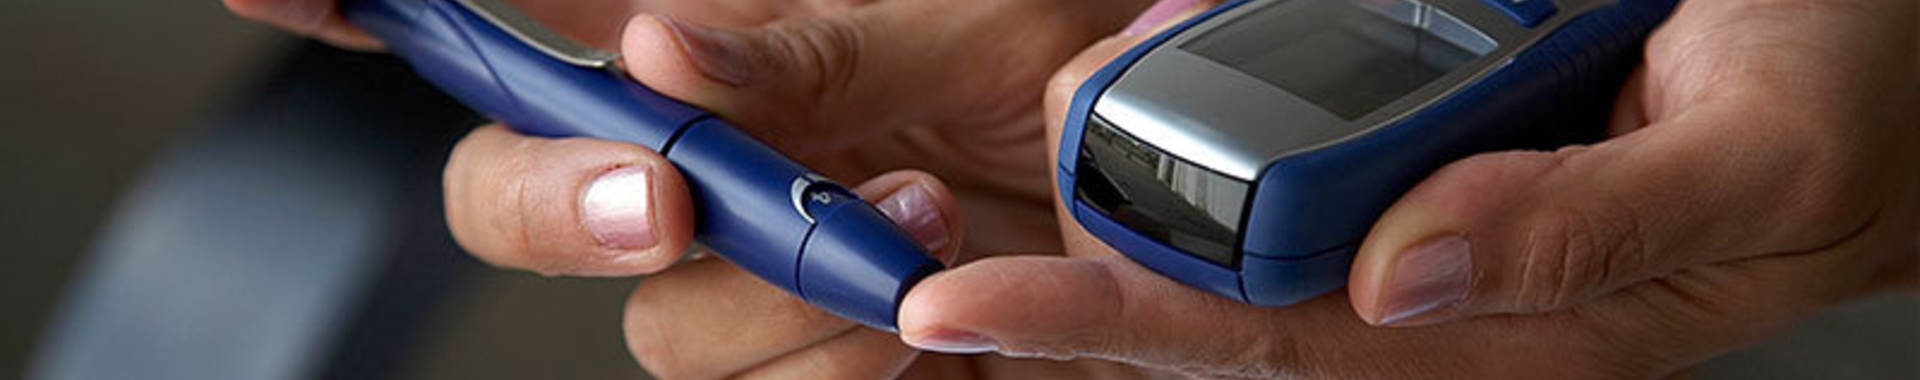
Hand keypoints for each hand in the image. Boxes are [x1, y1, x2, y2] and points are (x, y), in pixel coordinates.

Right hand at [227, 0, 1167, 378]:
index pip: (501, 26)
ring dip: (778, 301)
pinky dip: (843, 376)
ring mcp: (743, 283)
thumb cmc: (1075, 65)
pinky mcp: (810, 374)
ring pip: (659, 335)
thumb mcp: (962, 24)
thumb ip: (810, 39)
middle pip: (508, 204)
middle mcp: (690, 169)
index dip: (358, 9)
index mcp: (704, 54)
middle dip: (562, 206)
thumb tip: (659, 53)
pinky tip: (921, 330)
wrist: (1188, 214)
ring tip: (913, 232)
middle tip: (667, 194)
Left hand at [897, 0, 1918, 378]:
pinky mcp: (1432, 151)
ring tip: (1023, 152)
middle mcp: (1440, 285)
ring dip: (1118, 186)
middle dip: (1064, 282)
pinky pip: (1292, 143)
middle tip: (932, 254)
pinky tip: (1147, 76)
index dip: (1104, 333)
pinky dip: (1202, 107)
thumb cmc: (1851, 108)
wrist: (1887, 54)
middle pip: (1210, 300)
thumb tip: (1400, 276)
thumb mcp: (1756, 157)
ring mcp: (1427, 217)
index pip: (1266, 348)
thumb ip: (1584, 227)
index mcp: (1504, 326)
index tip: (964, 318)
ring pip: (1233, 220)